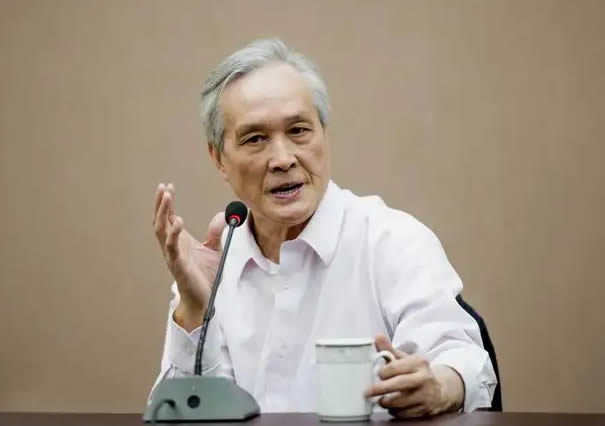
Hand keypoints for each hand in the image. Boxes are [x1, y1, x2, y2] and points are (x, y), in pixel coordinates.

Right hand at [153, 183, 225, 328]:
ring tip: (166, 197)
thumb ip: (215, 233)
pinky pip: (172, 247)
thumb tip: (222, 216)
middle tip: (163, 187)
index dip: (167, 203)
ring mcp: (173, 255)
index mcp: (178, 241)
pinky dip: (173, 233)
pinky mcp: (179, 265)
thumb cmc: (204, 275)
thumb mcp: (214, 249)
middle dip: (161, 204)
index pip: (168, 218)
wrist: (204, 298)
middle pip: (160, 220)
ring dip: (163, 213)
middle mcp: (172, 246)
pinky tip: (178, 221)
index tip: (167, 187)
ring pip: (162, 230)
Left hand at [365, 335, 463, 417]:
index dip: (384, 372)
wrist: (440, 389)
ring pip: (402, 401)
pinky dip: (395, 411)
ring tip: (381, 400)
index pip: (397, 366)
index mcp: (419, 362)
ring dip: (387, 402)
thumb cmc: (417, 372)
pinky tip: (392, 407)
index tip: (378, 374)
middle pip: (400, 384)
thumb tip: (377, 337)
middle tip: (368, 392)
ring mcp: (426, 395)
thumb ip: (389, 349)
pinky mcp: (426, 410)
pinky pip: (405, 413)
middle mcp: (424, 378)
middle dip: (381, 388)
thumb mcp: (405, 359)